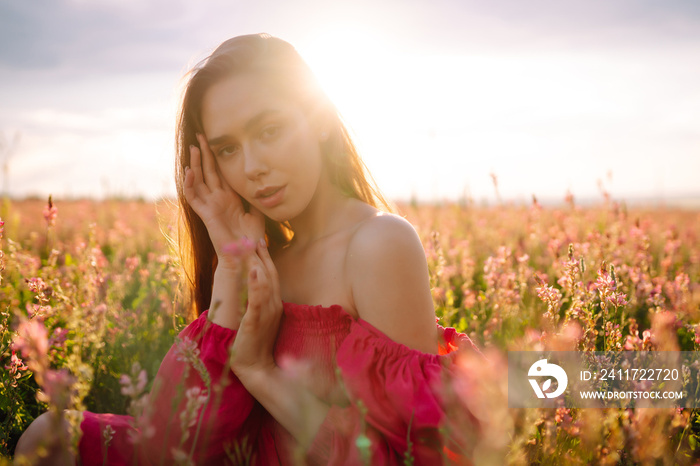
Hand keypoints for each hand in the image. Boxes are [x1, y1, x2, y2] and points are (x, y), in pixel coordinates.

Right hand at [183, 133, 264, 268]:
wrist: (245, 256)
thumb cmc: (251, 239)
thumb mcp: (257, 214)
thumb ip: (254, 200)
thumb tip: (261, 186)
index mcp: (229, 198)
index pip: (219, 173)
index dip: (215, 158)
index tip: (213, 142)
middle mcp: (217, 200)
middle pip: (207, 172)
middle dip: (204, 155)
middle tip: (200, 136)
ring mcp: (210, 206)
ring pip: (198, 181)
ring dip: (194, 165)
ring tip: (193, 148)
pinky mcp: (205, 214)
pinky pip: (193, 197)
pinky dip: (190, 184)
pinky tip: (189, 171)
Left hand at [230, 240, 282, 379]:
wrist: (256, 369)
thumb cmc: (254, 345)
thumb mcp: (258, 319)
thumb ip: (257, 303)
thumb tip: (251, 289)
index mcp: (274, 304)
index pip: (271, 275)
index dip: (266, 257)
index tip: (259, 239)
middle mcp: (273, 305)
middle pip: (269, 274)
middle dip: (262, 254)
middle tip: (254, 233)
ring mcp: (266, 313)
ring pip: (265, 282)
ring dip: (258, 262)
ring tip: (252, 244)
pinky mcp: (256, 321)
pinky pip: (257, 299)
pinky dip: (256, 283)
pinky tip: (253, 269)